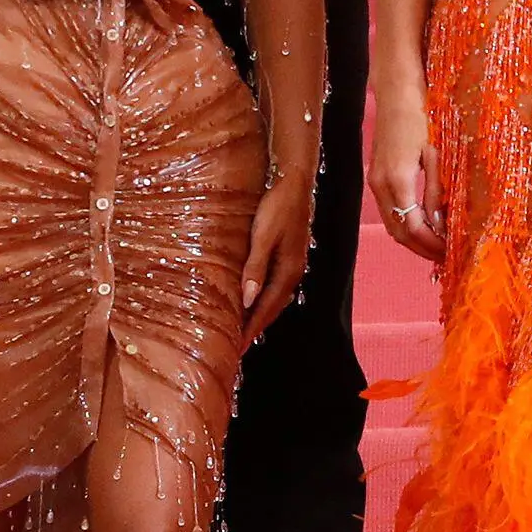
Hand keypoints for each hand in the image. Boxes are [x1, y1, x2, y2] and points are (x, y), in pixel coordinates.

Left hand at [239, 176, 313, 347]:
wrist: (294, 183)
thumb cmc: (276, 207)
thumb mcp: (262, 237)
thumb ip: (255, 268)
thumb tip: (247, 300)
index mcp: (287, 272)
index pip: (266, 309)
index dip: (251, 329)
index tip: (238, 348)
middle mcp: (293, 273)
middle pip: (272, 309)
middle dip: (255, 328)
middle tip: (238, 348)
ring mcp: (292, 265)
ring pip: (274, 299)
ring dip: (260, 315)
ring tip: (244, 330)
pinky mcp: (288, 256)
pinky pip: (275, 287)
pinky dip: (264, 300)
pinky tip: (254, 301)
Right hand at [367, 77, 442, 262]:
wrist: (398, 91)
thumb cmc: (423, 115)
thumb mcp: (437, 154)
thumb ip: (437, 191)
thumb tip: (441, 224)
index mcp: (398, 179)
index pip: (413, 227)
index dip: (432, 244)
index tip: (452, 252)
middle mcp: (380, 184)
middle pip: (398, 232)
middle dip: (422, 248)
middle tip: (446, 256)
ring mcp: (375, 180)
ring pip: (391, 223)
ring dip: (413, 238)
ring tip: (437, 245)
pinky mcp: (376, 175)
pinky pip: (389, 210)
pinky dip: (405, 223)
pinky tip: (424, 223)